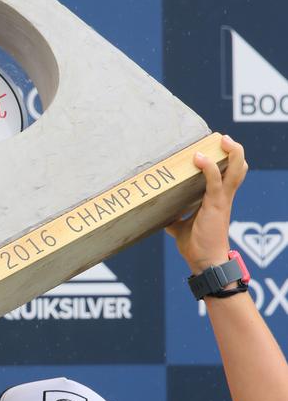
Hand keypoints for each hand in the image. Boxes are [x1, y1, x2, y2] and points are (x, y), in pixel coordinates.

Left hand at [165, 135, 247, 274]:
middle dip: (235, 151)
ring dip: (232, 152)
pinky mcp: (216, 205)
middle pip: (239, 168)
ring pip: (236, 170)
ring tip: (223, 139)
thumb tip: (162, 216)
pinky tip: (199, 158)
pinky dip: (209, 167)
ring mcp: (221, 200)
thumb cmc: (196, 246)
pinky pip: (216, 181)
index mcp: (217, 200)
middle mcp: (224, 197)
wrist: (205, 262)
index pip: (229, 174)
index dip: (227, 160)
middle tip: (223, 138)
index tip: (215, 146)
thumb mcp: (180, 228)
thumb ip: (175, 219)